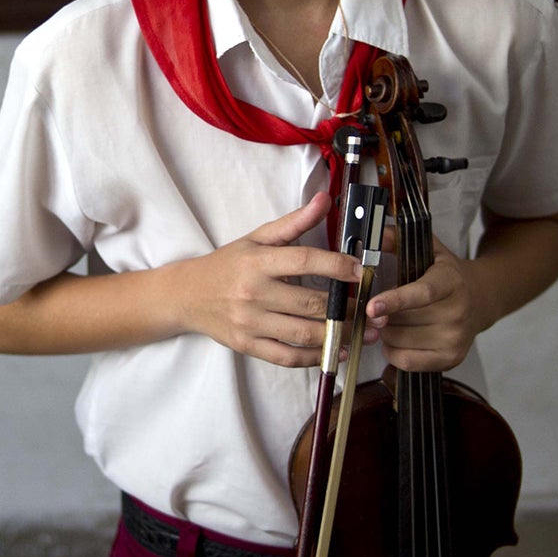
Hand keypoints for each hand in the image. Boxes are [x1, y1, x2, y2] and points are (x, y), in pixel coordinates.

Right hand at [174, 192, 358, 368]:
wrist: (186, 295)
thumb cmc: (227, 265)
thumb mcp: (257, 237)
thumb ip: (294, 222)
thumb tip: (325, 199)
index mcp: (258, 261)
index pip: (305, 261)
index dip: (338, 266)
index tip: (361, 271)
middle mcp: (254, 293)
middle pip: (311, 302)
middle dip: (347, 307)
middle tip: (370, 307)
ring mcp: (250, 322)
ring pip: (304, 333)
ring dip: (339, 335)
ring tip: (363, 331)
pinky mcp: (247, 345)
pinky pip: (287, 356)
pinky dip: (315, 357)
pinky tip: (336, 351)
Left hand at [362, 238, 482, 372]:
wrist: (481, 299)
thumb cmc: (446, 275)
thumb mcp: (429, 250)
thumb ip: (399, 240)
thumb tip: (375, 235)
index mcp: (451, 280)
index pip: (422, 293)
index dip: (395, 300)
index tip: (371, 306)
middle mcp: (457, 311)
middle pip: (402, 320)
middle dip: (382, 314)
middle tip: (380, 305)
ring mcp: (456, 338)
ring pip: (398, 340)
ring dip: (385, 331)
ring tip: (394, 319)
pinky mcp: (451, 359)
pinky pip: (405, 361)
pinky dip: (392, 350)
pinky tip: (398, 337)